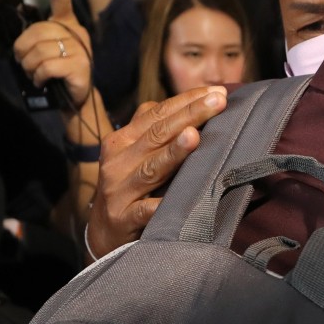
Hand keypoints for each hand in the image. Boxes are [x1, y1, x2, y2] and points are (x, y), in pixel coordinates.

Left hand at [12, 0, 92, 109]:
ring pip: (40, 51)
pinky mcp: (80, 67)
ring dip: (30, 66)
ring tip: (34, 74)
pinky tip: (42, 80)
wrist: (75, 99)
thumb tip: (23, 21)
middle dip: (24, 50)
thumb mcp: (49, 50)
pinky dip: (38, 76)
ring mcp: (81, 50)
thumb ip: (40, 36)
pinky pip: (47, 66)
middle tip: (25, 63)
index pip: (64, 4)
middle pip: (38, 31)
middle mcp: (77, 34)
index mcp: (69, 26)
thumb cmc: (58, 72)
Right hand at [86, 85, 228, 257]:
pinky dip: (160, 204)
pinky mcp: (124, 218)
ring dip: (173, 152)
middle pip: (157, 134)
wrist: (105, 231)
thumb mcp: (134, 153)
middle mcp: (118, 160)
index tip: (217, 92)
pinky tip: (181, 197)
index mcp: (123, 140)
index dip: (186, 101)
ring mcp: (119, 190)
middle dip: (190, 115)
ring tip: (195, 136)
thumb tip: (194, 100)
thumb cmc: (130, 184)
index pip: (157, 113)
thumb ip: (156, 129)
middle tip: (219, 101)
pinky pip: (145, 210)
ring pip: (151, 168)